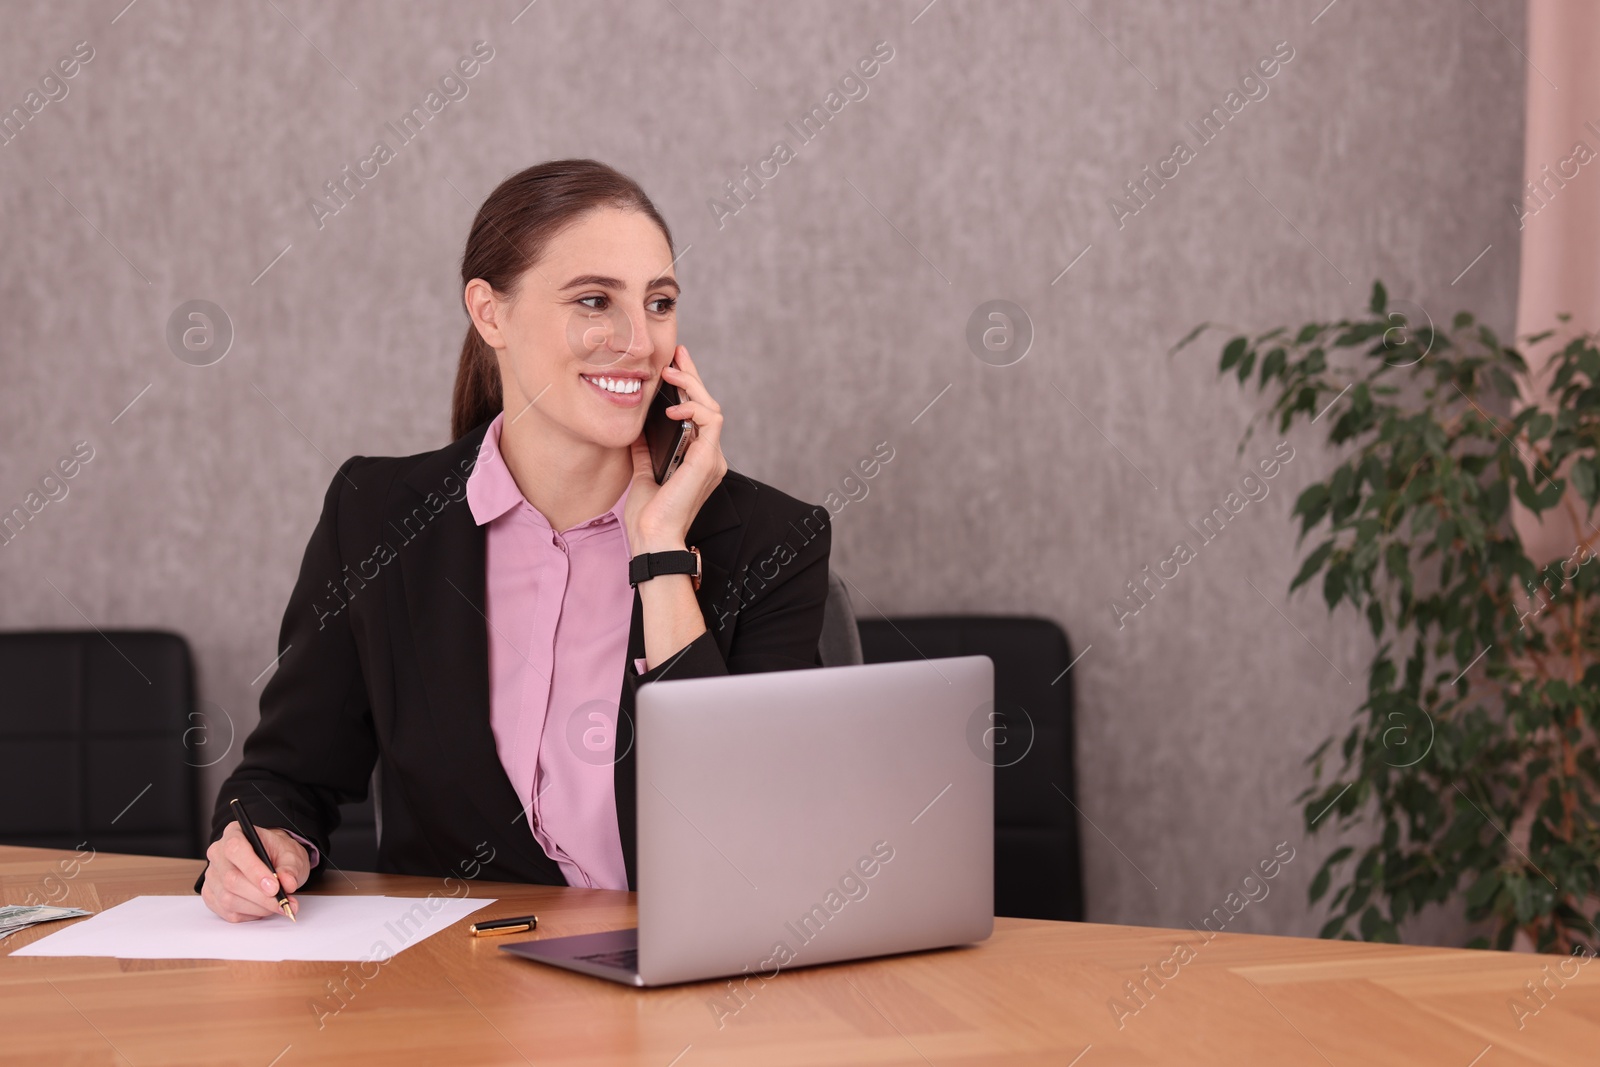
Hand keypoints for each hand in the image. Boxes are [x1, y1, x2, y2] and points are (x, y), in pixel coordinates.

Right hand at [200, 822, 307, 922]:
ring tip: (279, 906)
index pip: (236, 850)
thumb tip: (288, 883)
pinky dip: (250, 914)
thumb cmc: (278, 854)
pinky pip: (228, 912)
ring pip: (228, 899)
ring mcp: (212, 876)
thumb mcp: (291, 855)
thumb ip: (290, 868)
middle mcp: (218, 853)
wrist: (272, 860)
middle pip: (231, 879)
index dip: (254, 871)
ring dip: (258, 907)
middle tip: (283, 902)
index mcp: (234, 833)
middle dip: (260, 896)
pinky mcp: (212, 895)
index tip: (274, 887)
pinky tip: (264, 908)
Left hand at [626, 345, 727, 552]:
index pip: (698, 415)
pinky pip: (711, 421)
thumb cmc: (649, 515)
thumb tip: (638, 428)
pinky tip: (673, 406)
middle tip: (677, 352)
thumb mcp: (643, 472)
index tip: (673, 364)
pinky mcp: (708, 459)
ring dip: (692, 386)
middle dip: (692, 375)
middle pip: (707, 405)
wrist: (653, 537)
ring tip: (671, 372)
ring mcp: (711, 458)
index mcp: (697, 459)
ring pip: (713, 408)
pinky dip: (694, 407)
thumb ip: (645, 450)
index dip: (688, 387)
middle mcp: (709, 457)